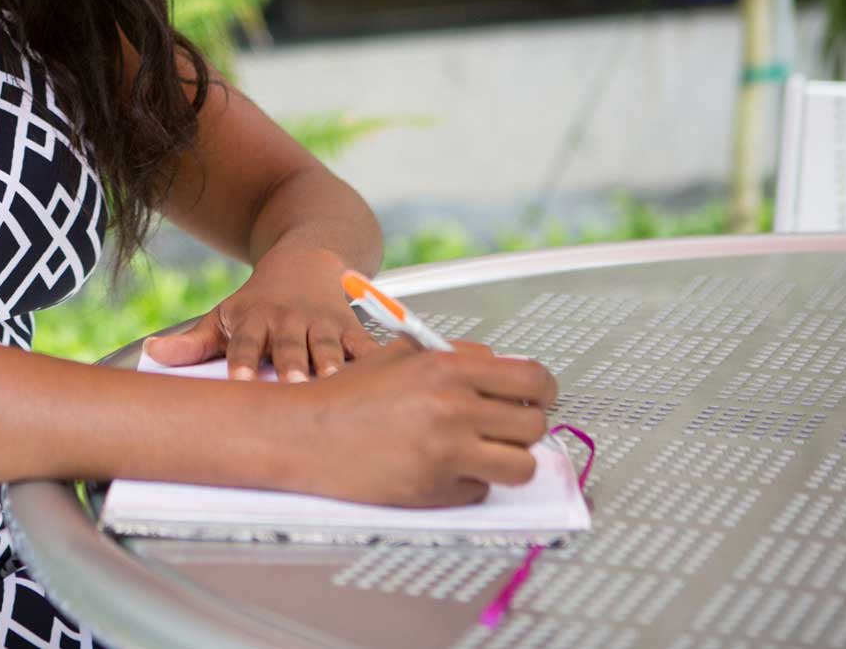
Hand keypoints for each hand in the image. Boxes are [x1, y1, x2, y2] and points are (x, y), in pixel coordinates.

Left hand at [141, 240, 377, 381]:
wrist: (306, 258)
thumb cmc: (260, 300)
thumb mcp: (224, 315)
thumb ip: (192, 342)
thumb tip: (151, 354)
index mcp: (254, 321)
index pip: (244, 344)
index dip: (241, 362)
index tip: (239, 381)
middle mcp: (288, 321)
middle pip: (288, 346)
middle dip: (291, 365)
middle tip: (294, 384)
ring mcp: (322, 323)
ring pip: (327, 344)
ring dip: (331, 362)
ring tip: (334, 379)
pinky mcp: (351, 327)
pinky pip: (365, 344)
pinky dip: (375, 358)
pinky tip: (384, 373)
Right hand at [275, 342, 559, 506]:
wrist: (303, 434)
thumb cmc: (347, 395)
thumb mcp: (400, 354)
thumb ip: (454, 355)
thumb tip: (501, 366)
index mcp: (447, 367)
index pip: (533, 378)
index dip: (542, 390)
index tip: (537, 397)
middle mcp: (453, 408)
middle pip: (534, 424)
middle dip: (523, 426)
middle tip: (503, 426)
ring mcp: (447, 453)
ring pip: (521, 465)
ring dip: (507, 460)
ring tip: (480, 451)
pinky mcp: (436, 490)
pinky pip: (482, 490)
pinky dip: (469, 482)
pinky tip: (439, 467)